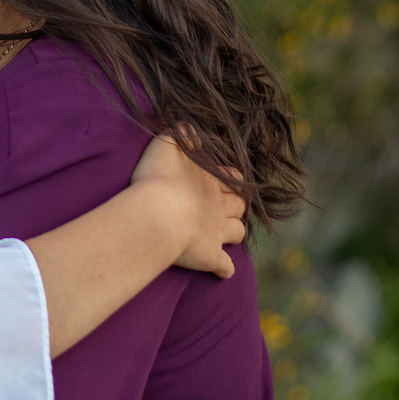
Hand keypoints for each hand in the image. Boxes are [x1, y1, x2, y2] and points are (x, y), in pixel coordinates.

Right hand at [130, 134, 246, 278]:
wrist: (159, 213)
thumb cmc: (160, 176)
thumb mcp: (168, 143)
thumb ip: (182, 133)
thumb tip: (192, 128)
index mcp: (211, 180)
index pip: (232, 177)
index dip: (231, 178)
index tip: (225, 178)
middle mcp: (219, 206)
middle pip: (239, 205)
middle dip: (237, 204)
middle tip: (225, 205)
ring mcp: (217, 233)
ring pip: (237, 232)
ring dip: (234, 232)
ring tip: (224, 234)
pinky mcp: (210, 257)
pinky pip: (224, 267)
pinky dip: (225, 269)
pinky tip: (222, 271)